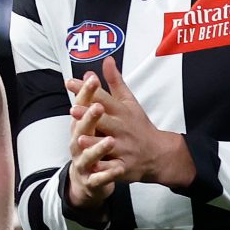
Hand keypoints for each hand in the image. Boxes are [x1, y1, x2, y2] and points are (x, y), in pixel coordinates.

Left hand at [69, 56, 192, 197]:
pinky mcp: (125, 166)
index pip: (104, 98)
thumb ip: (116, 82)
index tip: (70, 82)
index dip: (89, 91)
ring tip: (80, 139)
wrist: (159, 154)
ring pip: (108, 146)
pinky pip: (113, 168)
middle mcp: (123, 129)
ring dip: (95, 143)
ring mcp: (125, 148)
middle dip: (91, 116)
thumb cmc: (139, 126)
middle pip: (106, 121)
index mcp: (123, 112)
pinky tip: (92, 167)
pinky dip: (103, 169)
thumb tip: (107, 60)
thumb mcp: (129, 102)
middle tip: (74, 109)